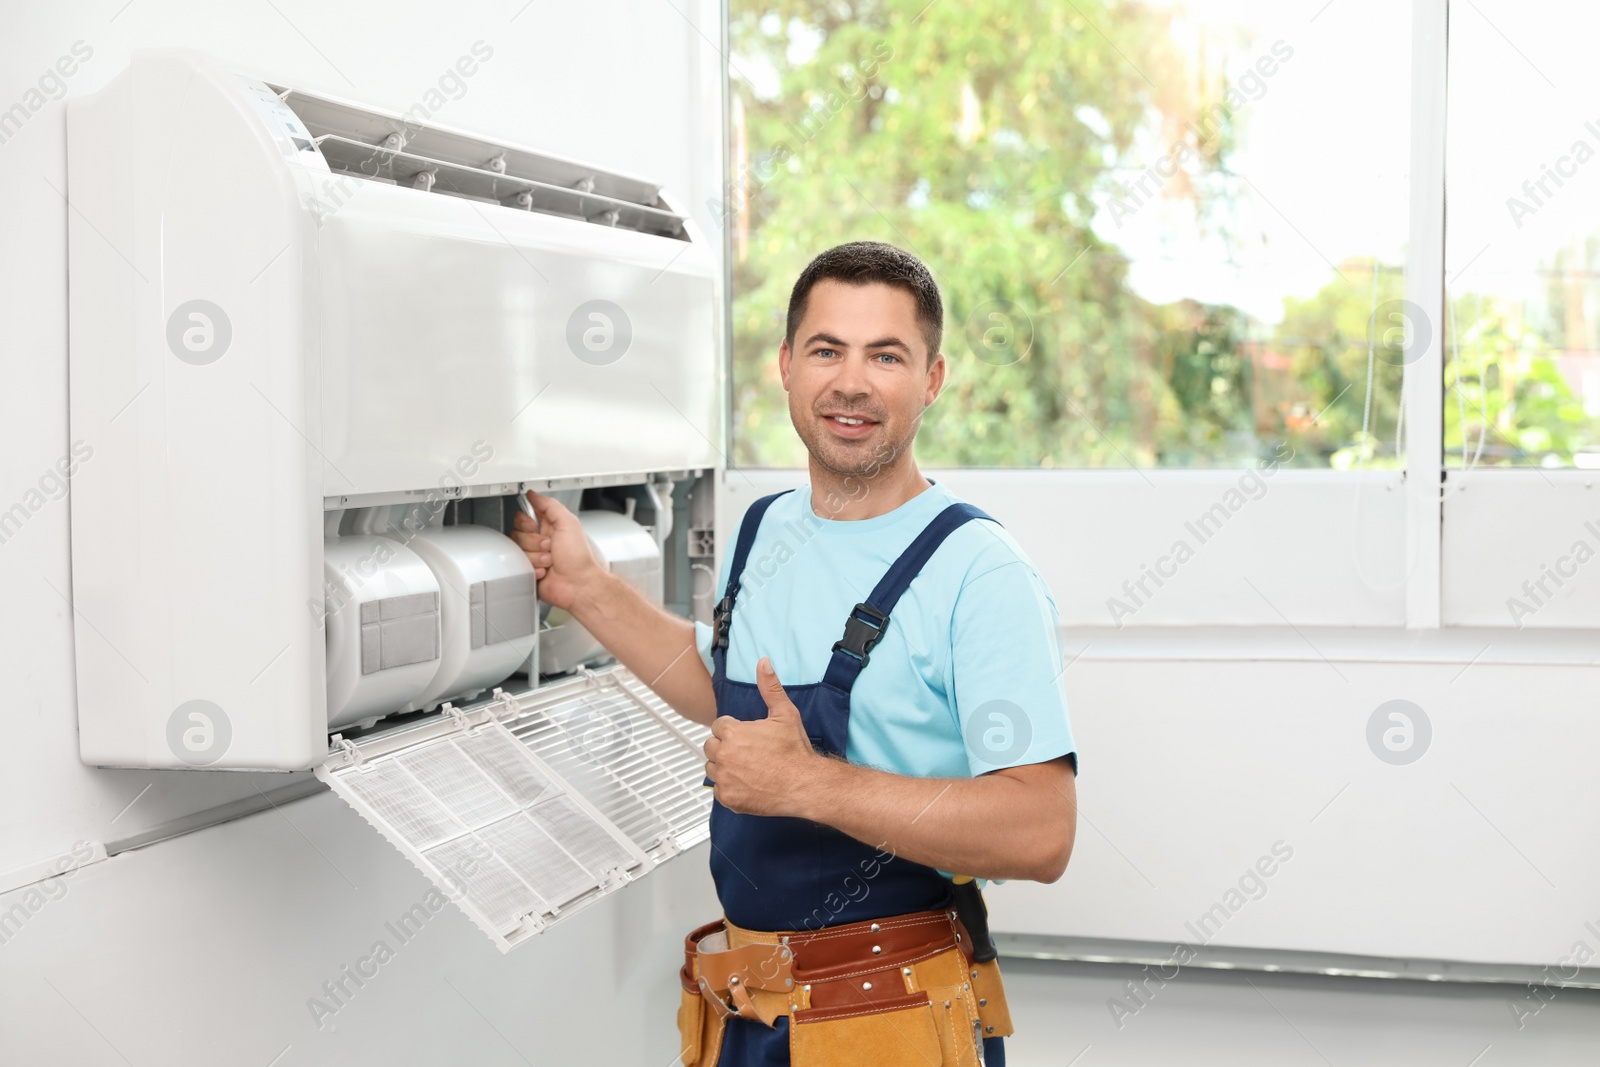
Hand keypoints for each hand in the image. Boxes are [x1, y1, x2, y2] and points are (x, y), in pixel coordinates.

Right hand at [510, 490, 605, 610]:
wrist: (579, 584)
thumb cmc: (578, 557)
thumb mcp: (568, 523)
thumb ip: (550, 505)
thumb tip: (533, 494)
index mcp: (548, 527)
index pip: (523, 517)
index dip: (525, 522)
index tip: (534, 526)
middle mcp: (539, 541)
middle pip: (517, 534)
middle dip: (534, 542)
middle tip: (549, 546)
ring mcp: (534, 557)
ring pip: (519, 551)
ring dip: (537, 557)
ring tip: (550, 561)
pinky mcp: (530, 571)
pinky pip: (520, 567)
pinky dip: (534, 569)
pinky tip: (546, 571)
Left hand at [703, 657, 823, 816]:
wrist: (805, 785)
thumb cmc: (795, 751)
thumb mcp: (785, 714)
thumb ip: (770, 687)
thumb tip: (763, 663)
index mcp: (732, 733)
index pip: (718, 726)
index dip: (733, 730)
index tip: (748, 737)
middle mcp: (724, 755)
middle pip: (710, 746)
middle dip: (725, 747)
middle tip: (747, 752)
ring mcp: (724, 778)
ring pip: (711, 767)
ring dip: (724, 766)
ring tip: (747, 767)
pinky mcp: (727, 798)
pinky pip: (717, 789)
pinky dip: (728, 787)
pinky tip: (746, 783)